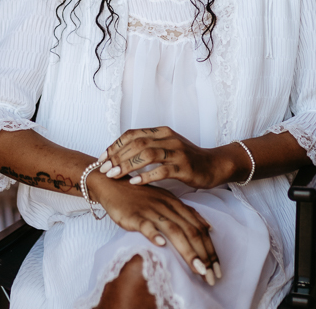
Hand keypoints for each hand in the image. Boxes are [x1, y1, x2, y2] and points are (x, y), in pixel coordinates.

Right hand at [87, 171, 220, 285]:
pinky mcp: (134, 215)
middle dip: (204, 255)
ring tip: (198, 269)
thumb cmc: (141, 196)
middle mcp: (167, 208)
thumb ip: (186, 213)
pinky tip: (161, 245)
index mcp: (177, 205)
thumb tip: (207, 227)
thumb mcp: (167, 201)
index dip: (210, 249)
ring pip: (174, 231)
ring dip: (188, 251)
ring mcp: (151, 211)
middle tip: (213, 276)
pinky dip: (154, 234)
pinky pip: (145, 224)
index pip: (199, 228)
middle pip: (191, 231)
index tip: (218, 269)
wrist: (114, 184)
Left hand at [99, 126, 232, 189]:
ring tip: (114, 175)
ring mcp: (177, 152)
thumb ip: (147, 147)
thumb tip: (120, 154)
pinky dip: (146, 176)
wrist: (213, 165)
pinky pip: (161, 171)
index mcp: (161, 132)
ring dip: (128, 165)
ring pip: (147, 155)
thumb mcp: (166, 147)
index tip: (102, 158)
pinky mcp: (184, 167)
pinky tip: (134, 183)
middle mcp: (168, 138)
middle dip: (117, 156)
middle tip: (104, 169)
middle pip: (137, 143)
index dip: (115, 145)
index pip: (132, 134)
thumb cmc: (186, 159)